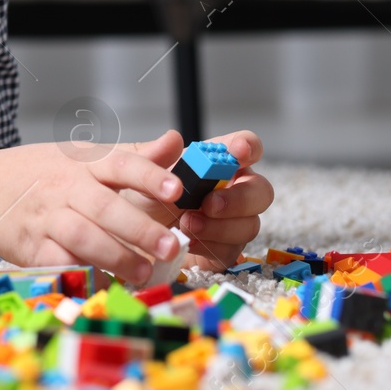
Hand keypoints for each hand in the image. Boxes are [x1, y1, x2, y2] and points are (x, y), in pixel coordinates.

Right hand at [0, 141, 189, 285]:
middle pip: (105, 207)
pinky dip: (81, 276)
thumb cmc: (43, 174)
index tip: (176, 189)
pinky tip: (105, 285)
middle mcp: (65, 189)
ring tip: (145, 273)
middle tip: (170, 246)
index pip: (120, 164)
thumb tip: (176, 141)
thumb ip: (134, 155)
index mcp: (84, 164)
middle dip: (139, 228)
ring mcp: (46, 219)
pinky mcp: (30, 248)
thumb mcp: (84, 156)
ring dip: (115, 257)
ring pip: (83, 238)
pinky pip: (58, 264)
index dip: (149, 175)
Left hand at [116, 129, 272, 272]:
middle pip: (261, 191)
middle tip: (209, 203)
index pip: (246, 148)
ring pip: (249, 225)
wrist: (129, 235)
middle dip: (239, 199)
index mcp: (217, 163)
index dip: (248, 147)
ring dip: (219, 227)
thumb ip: (155, 155)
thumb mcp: (139, 173)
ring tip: (186, 224)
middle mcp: (232, 190)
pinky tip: (188, 242)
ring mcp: (232, 221)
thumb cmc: (142, 196)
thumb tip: (172, 138)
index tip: (238, 151)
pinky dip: (209, 246)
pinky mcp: (224, 249)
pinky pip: (231, 250)